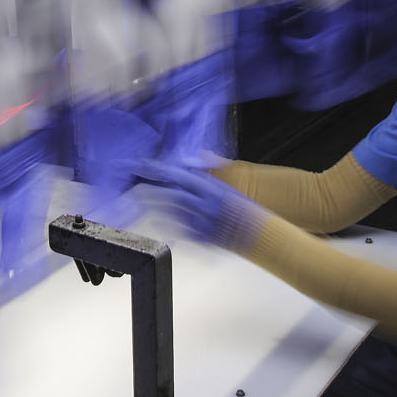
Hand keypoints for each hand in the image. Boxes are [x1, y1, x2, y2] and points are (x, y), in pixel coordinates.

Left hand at [127, 158, 268, 252]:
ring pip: (172, 214)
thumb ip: (209, 176)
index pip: (182, 177)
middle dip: (153, 190)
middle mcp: (205, 207)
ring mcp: (202, 224)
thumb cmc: (244, 209)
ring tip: (143, 199)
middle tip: (137, 184)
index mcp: (212, 191)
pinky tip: (159, 222)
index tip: (146, 165)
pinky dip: (169, 226)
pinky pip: (179, 232)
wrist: (259, 234)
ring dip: (157, 206)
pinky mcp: (201, 239)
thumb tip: (199, 156)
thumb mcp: (228, 188)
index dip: (162, 170)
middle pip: (171, 196)